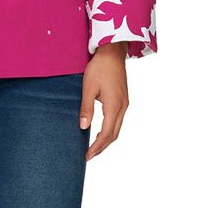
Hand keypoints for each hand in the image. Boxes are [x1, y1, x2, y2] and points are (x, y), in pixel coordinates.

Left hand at [79, 41, 128, 159]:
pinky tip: (101, 130)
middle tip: (89, 155)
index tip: (87, 156)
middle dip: (102, 146)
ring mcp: (124, 103)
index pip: (107, 134)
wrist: (112, 52)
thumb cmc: (99, 67)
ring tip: (94, 146)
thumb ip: (86, 108)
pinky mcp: (123, 98)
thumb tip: (83, 127)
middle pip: (114, 134)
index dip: (97, 147)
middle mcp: (122, 107)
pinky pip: (118, 120)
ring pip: (117, 128)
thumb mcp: (88, 87)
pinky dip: (110, 129)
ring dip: (106, 139)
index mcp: (114, 106)